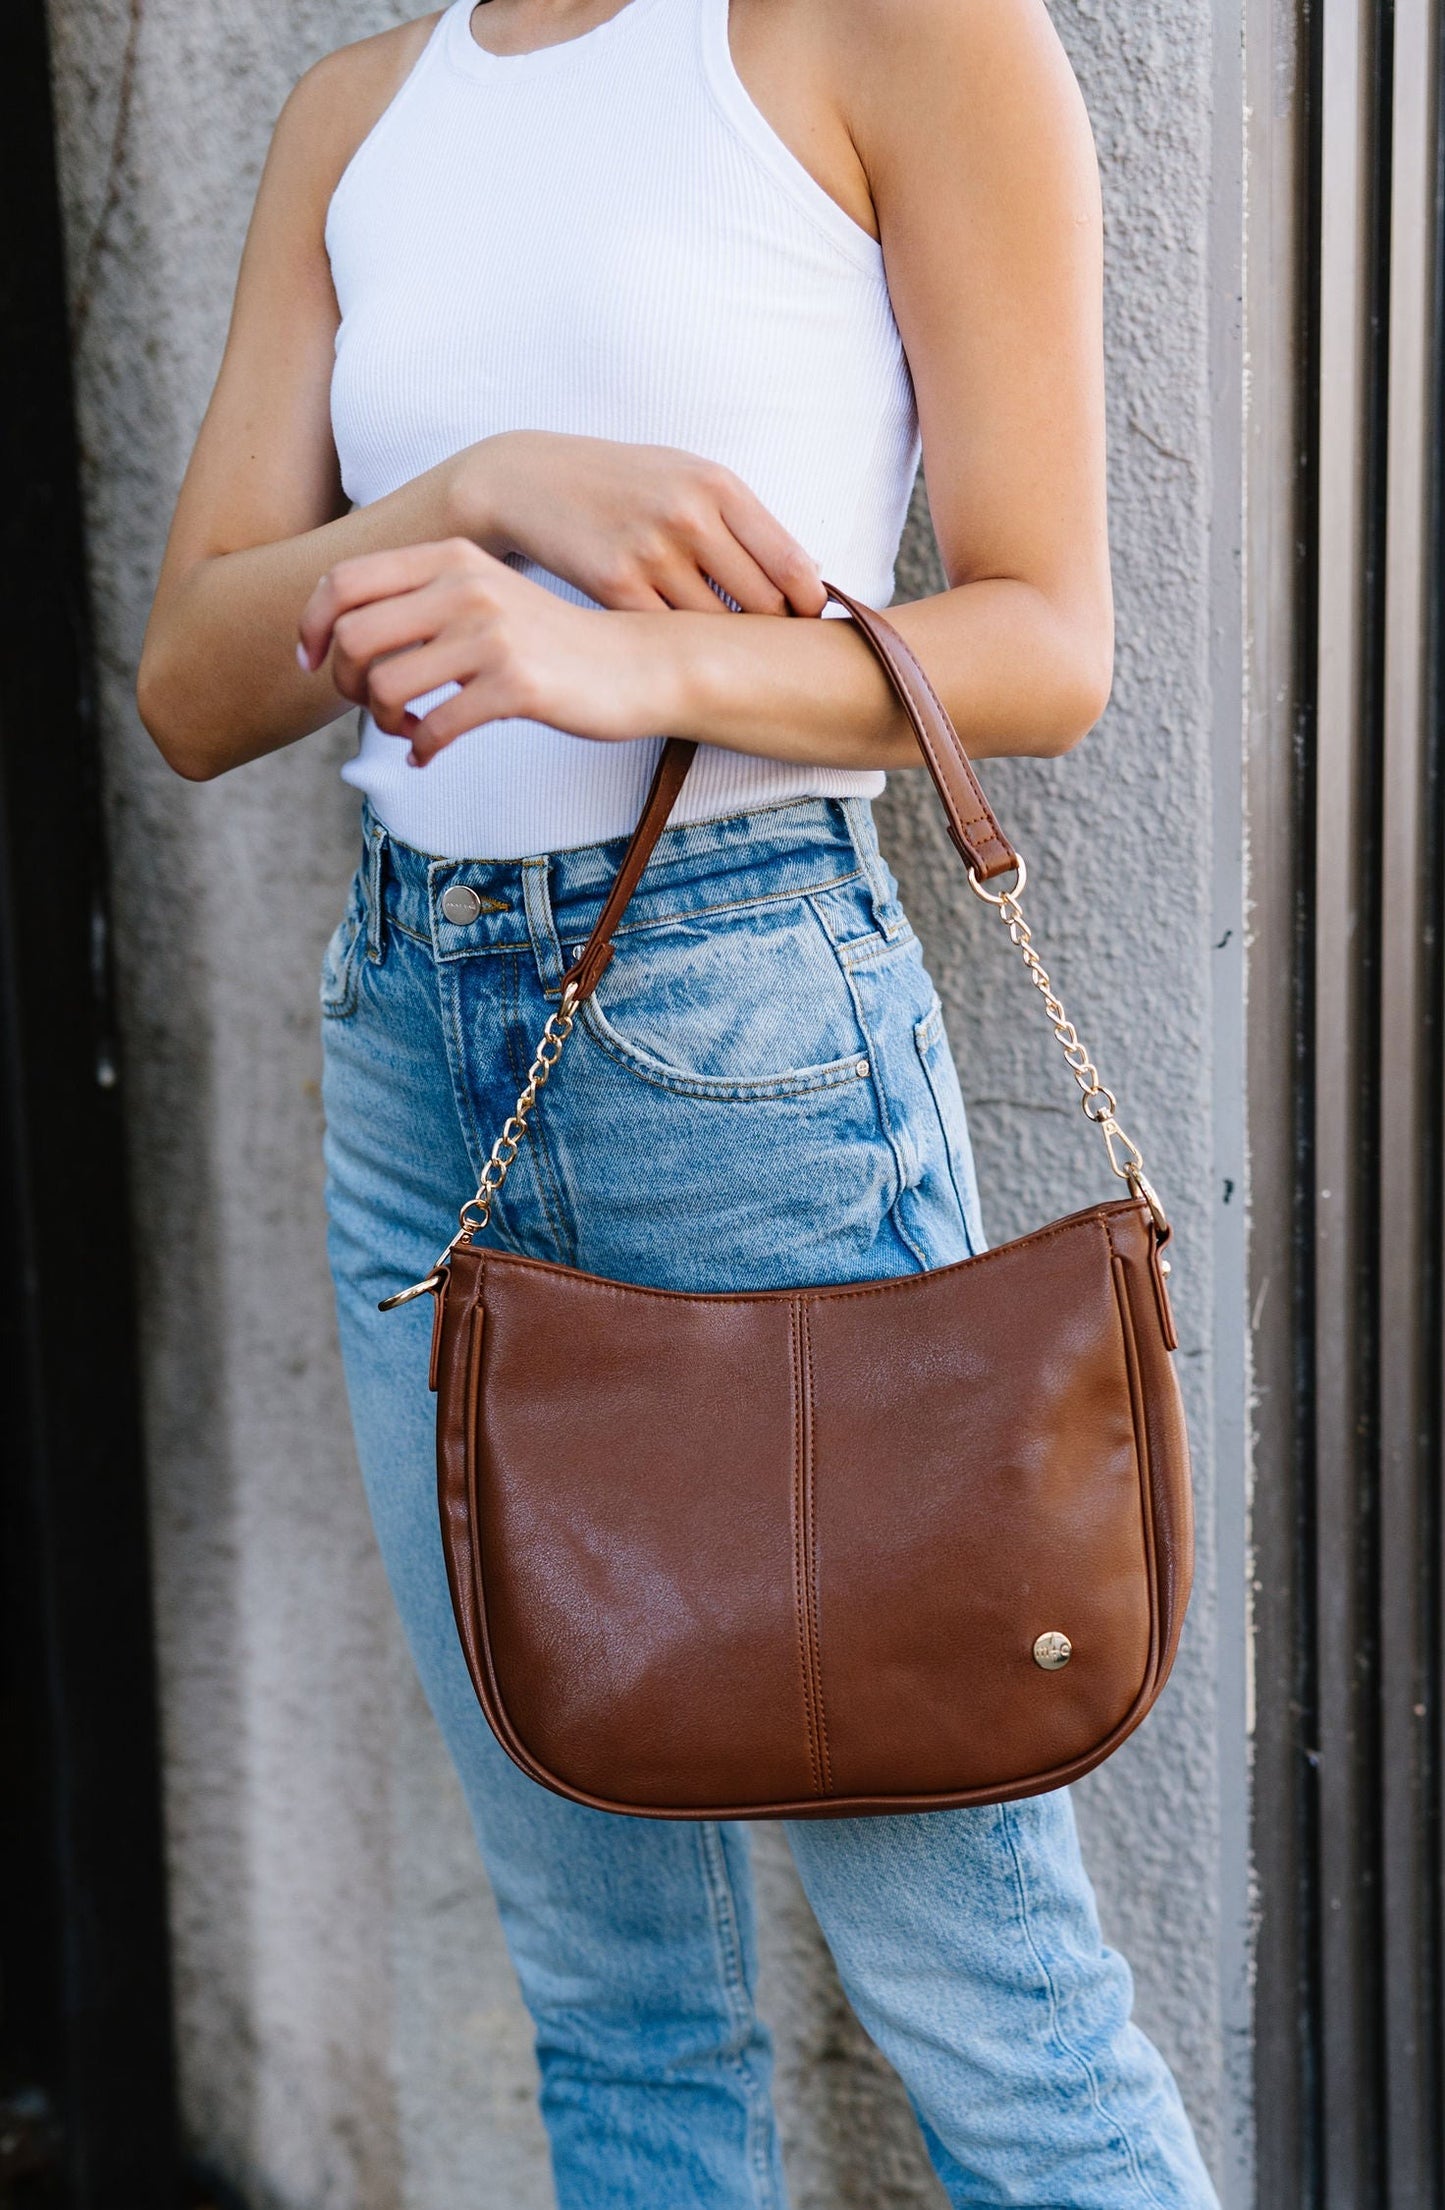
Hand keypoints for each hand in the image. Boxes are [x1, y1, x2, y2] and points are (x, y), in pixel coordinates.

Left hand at [297, 538, 693, 762]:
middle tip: (370, 707)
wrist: (640, 665)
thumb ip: (425, 601)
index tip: (312, 662)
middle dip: (344, 684)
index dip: (310, 625)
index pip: (344, 581)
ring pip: (384, 686)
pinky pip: (435, 726)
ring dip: (381, 721)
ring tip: (405, 731)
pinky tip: (429, 756)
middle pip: (353, 638)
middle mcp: (466, 587)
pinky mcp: (515, 685)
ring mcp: (492, 635)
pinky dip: (420, 750)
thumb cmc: (553, 642)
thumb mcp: (487, 598)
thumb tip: (343, 630)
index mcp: (451, 559)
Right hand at [458, 432, 826, 617]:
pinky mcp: (614, 587)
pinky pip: (668, 635)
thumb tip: (806, 575)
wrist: (531, 479)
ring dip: (720, 641)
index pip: (792, 564)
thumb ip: (742, 520)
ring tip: (715, 642)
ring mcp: (651, 552)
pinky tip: (671, 641)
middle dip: (769, 628)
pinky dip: (676, 644)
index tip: (805, 620)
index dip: (808, 604)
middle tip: (761, 638)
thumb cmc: (622, 483)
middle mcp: (689, 515)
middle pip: (762, 604)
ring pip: (717, 628)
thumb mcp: (687, 476)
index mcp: (718, 485)